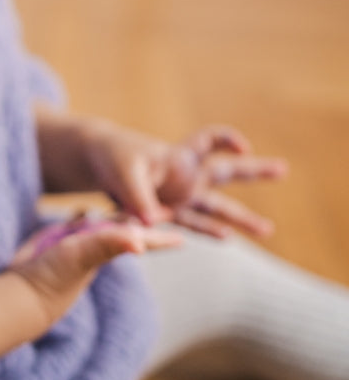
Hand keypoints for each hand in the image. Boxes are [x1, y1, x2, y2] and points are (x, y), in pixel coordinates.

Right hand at [9, 214, 182, 327]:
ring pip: (101, 228)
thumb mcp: (84, 255)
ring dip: (114, 218)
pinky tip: (81, 210)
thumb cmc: (55, 277)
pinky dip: (79, 217)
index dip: (161, 237)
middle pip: (126, 231)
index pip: (142, 240)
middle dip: (142, 223)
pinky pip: (73, 226)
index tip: (182, 239)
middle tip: (162, 213)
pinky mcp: (56, 242)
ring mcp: (76, 245)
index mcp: (108, 248)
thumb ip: (110, 244)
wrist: (22, 291)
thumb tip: (140, 244)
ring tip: (128, 209)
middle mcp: (96, 247)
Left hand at [83, 119, 287, 238]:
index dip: (225, 141)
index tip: (242, 147)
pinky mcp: (167, 212)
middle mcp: (185, 175)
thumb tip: (152, 222)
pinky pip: (193, 222)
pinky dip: (209, 230)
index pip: (208, 142)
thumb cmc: (113, 157)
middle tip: (284, 168)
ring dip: (240, 218)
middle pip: (225, 171)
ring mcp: (179, 195)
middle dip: (255, 171)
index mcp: (178, 157)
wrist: (96, 162)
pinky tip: (227, 239)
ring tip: (269, 230)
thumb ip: (138, 198)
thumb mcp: (123, 173)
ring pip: (216, 206)